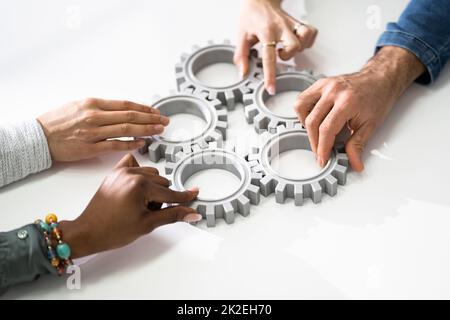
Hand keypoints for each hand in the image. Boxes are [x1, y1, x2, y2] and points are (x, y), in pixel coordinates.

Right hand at [37, 98, 169, 161]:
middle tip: (164, 120)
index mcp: (93, 104)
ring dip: (145, 130)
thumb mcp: (78, 105)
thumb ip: (100, 108)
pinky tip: (141, 143)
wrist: (39, 137)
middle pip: (130, 116)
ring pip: (126, 130)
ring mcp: (93, 132)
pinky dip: (130, 144)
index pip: (125, 105)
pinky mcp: (90, 148)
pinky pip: (115, 146)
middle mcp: (95, 116)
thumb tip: (121, 111)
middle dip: (150, 118)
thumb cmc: (57, 121)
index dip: (144, 108)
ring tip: (158, 130)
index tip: (155, 111)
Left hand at [59, 154, 200, 257]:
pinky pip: (134, 164)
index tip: (194, 194)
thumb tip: (190, 213)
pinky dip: (140, 174)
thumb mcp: (147, 224)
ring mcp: (122, 171)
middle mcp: (131, 174)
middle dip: (161, 198)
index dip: (183, 197)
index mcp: (139, 186)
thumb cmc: (111, 230)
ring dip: (151, 188)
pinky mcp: (115, 172)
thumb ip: (172, 215)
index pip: (169, 192)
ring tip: (139, 205)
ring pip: (151, 174)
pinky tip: (136, 188)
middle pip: (162, 182)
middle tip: (149, 213)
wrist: (88, 232)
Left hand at [234, 0, 317, 93]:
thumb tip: (243, 73)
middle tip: (279, 55)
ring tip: (287, 48)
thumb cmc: (251, 16)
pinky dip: (307, 41)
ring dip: (298, 49)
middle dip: (288, 56)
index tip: (271, 88)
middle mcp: (281, 27)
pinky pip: (311, 32)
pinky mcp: (298, 22)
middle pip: (294, 46)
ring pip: (305, 39)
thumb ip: (241, 56)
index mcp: (265, 31)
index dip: (270, 75)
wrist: (260, 0)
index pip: (268, 57)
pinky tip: (298, 43)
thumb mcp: (241, 36)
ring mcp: (291, 23)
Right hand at [294, 46, 424, 170]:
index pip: (327, 129)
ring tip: (315, 134)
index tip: (322, 159)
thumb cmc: (378, 97)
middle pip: (312, 121)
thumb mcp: (371, 125)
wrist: (380, 78)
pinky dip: (303, 111)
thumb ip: (358, 145)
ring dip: (305, 125)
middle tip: (320, 151)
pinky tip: (313, 119)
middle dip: (314, 141)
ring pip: (301, 107)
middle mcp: (333, 91)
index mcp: (347, 101)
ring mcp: (325, 85)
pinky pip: (303, 98)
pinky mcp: (320, 83)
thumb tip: (354, 163)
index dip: (322, 147)